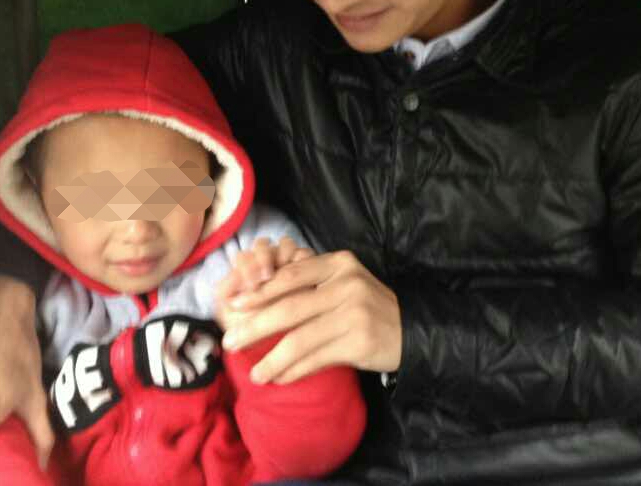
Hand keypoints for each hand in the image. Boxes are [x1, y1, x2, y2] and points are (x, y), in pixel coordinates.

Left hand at [219, 250, 400, 384]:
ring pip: (300, 339)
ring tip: (254, 373)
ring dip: (272, 359)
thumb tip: (255, 298)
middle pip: (289, 308)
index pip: (290, 276)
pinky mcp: (359, 342)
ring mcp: (354, 314)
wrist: (410, 331)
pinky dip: (293, 371)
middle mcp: (347, 285)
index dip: (259, 291)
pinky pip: (316, 359)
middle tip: (230, 341)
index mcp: (339, 264)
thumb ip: (308, 284)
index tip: (234, 305)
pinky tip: (279, 378)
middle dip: (255, 327)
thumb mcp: (342, 283)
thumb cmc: (366, 306)